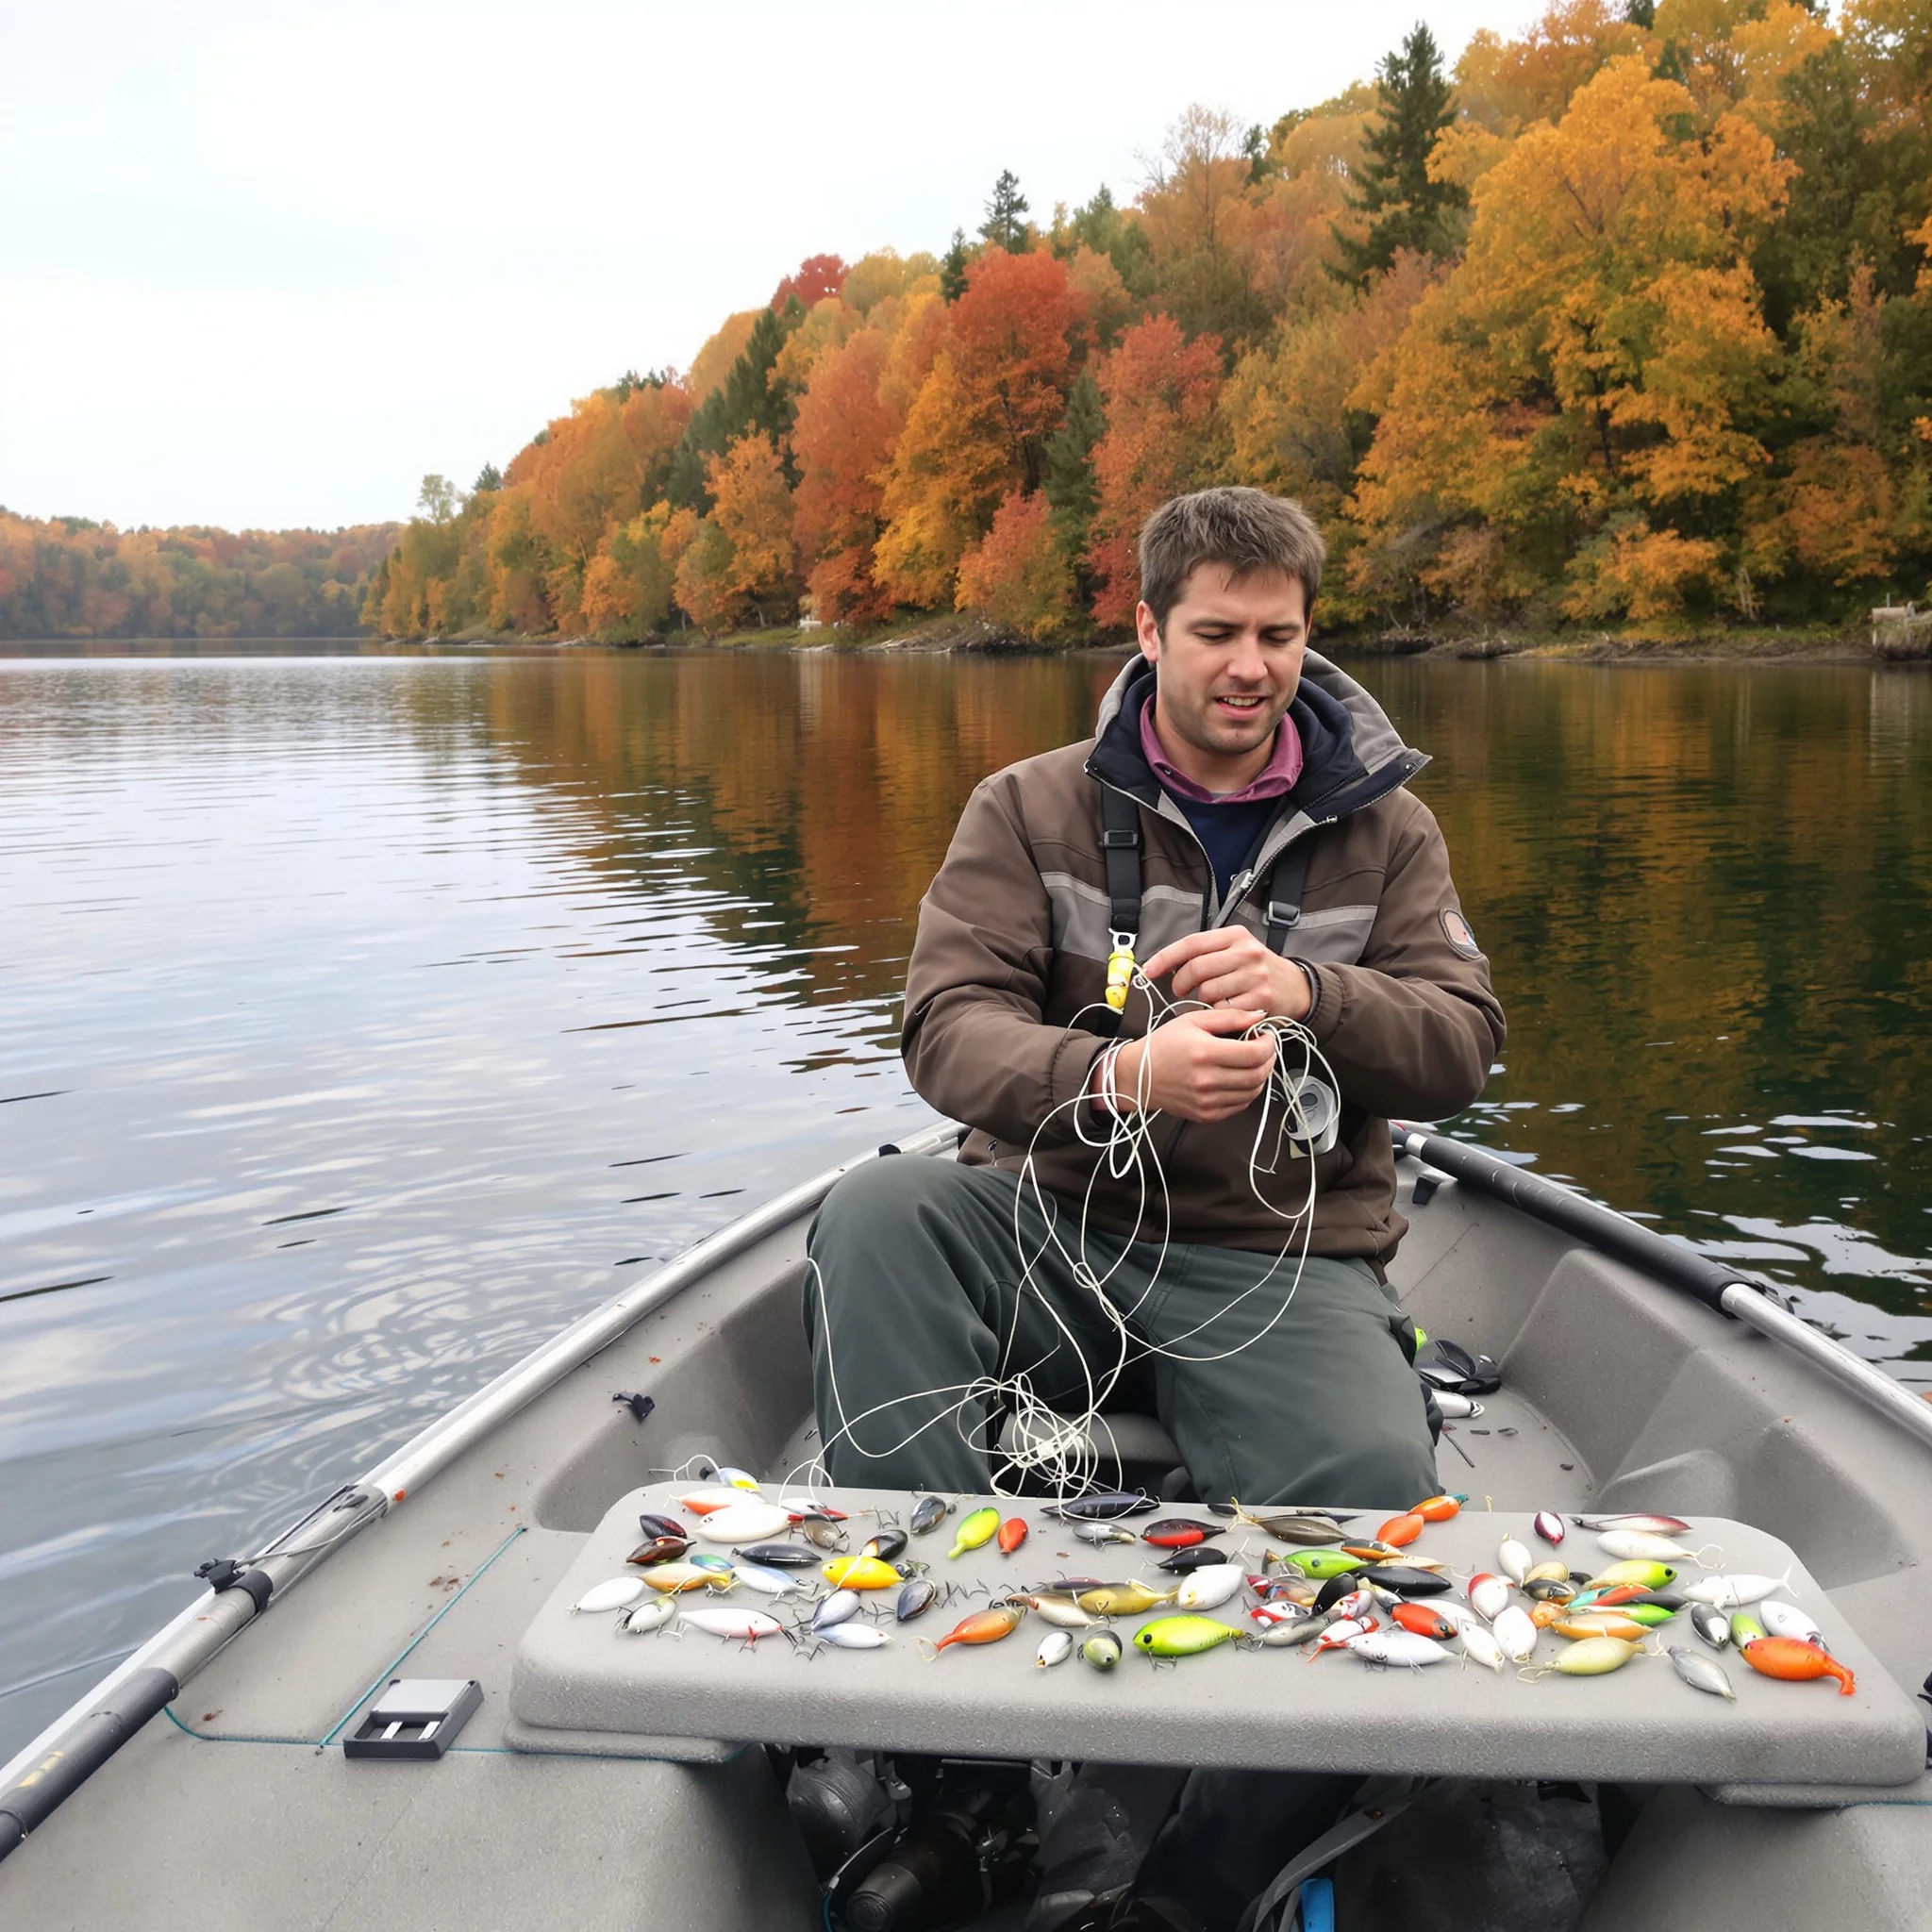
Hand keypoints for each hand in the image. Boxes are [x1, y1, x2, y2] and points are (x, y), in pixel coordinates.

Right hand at [1108, 1007, 1275, 1123]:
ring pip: (1253, 1092)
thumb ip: (1229, 1016)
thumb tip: (1259, 1017)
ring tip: (1251, 1063)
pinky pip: (1241, 1106)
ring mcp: (1207, 1101)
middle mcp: (1206, 1080)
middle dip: (1268, 1059)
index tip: (1265, 1037)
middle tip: (1263, 1049)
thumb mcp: (1193, 1020)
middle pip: (1258, 1074)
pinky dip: (1248, 1091)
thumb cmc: (1164, 1044)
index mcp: (1204, 1053)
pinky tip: (1239, 1078)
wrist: (1138, 1075)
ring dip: (1260, 1076)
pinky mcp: (1206, 1115)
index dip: (1268, 1045)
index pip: (1255, 1054)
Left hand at [1142, 927, 1312, 1018]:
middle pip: (1196, 969)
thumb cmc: (1255, 970)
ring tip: (1212, 997)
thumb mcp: (1235, 950)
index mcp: (1236, 935)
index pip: (1192, 943)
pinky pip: (1222, 1010)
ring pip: (1207, 991)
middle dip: (1180, 983)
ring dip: (1201, 999)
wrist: (1296, 987)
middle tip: (1180, 990)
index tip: (1149, 970)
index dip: (1166, 957)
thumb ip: (1206, 953)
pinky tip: (1226, 1008)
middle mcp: (1247, 952)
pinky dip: (1218, 1012)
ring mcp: (1255, 976)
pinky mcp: (1260, 1000)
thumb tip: (1164, 964)